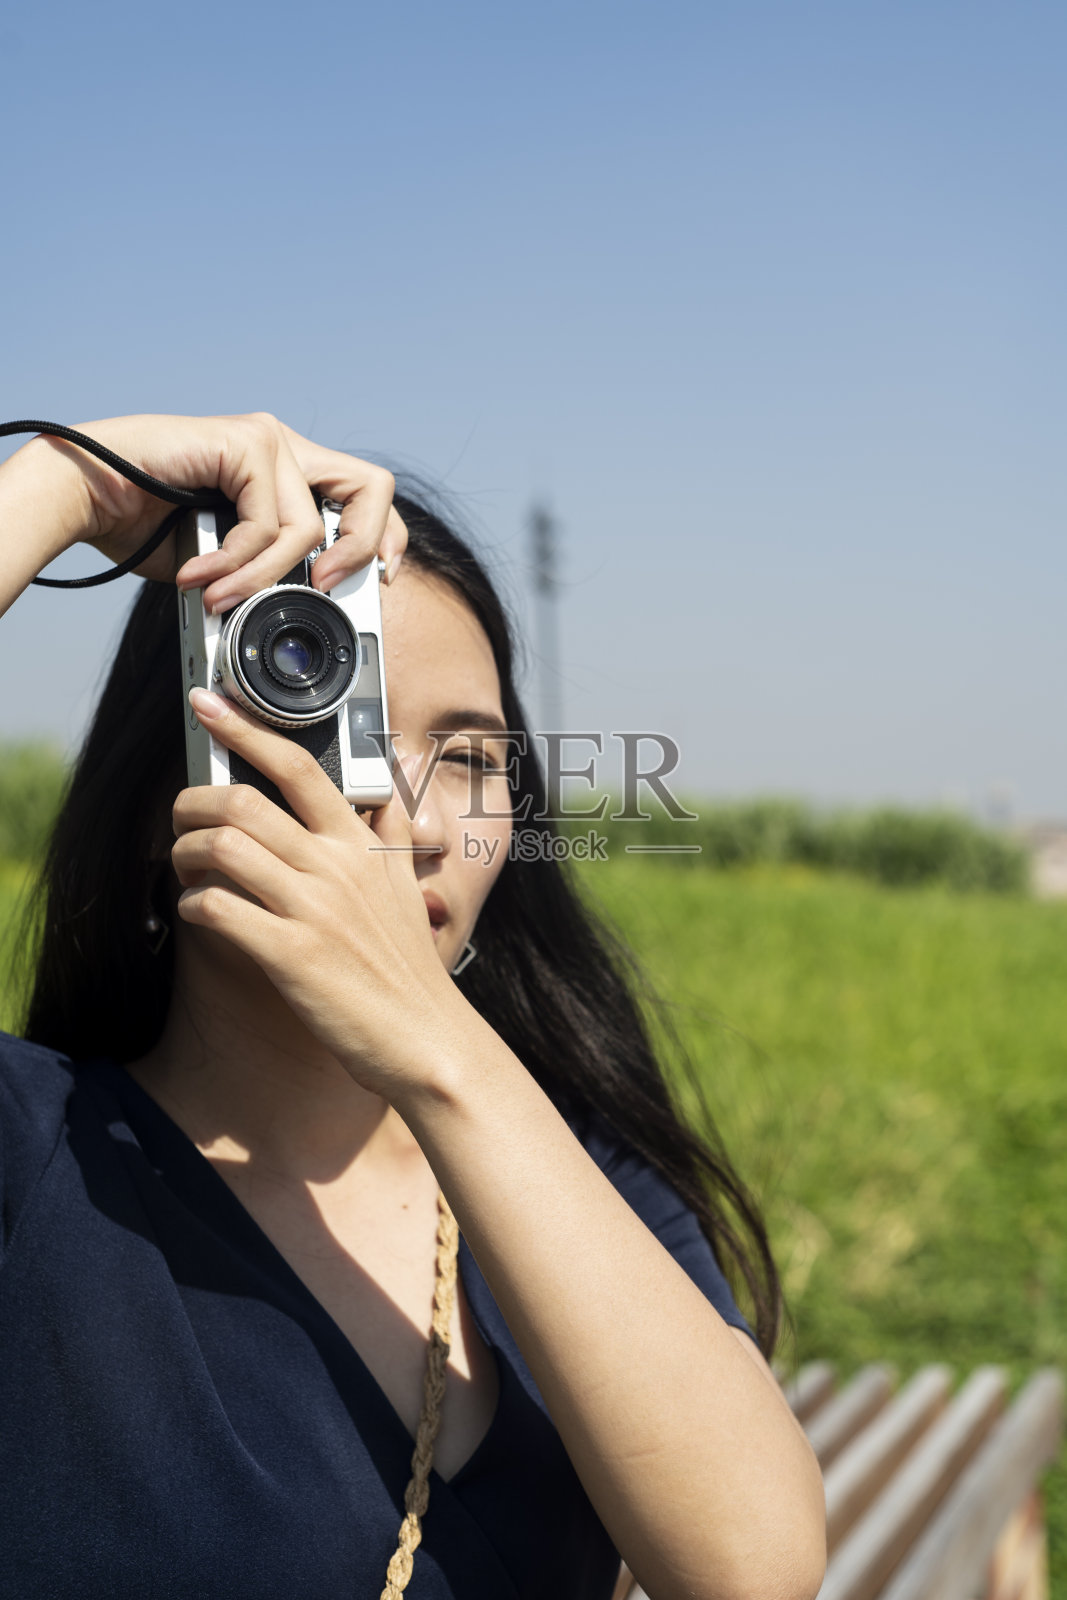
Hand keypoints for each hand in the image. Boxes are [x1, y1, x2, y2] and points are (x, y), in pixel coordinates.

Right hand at [20, 412, 406, 609]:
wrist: (86, 497)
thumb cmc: (147, 527)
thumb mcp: (231, 561)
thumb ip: (274, 570)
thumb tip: (314, 603)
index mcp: (288, 471)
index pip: (367, 495)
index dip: (386, 539)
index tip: (383, 582)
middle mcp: (286, 448)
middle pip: (372, 490)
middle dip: (361, 549)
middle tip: (325, 588)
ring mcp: (269, 439)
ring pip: (308, 527)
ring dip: (263, 578)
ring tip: (220, 596)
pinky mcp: (247, 441)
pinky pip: (268, 524)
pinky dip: (237, 563)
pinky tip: (201, 575)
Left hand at [170, 687, 463, 1100]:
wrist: (425, 1038)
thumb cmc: (407, 967)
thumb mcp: (407, 885)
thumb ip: (390, 829)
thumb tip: (396, 776)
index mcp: (361, 845)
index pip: (299, 765)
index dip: (246, 727)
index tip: (209, 703)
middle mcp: (337, 867)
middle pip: (243, 802)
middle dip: (192, 801)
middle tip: (180, 814)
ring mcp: (313, 910)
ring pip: (222, 849)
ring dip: (185, 853)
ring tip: (184, 866)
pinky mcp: (291, 955)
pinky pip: (218, 908)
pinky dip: (192, 904)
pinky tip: (196, 911)